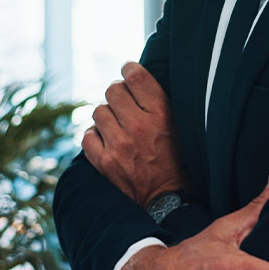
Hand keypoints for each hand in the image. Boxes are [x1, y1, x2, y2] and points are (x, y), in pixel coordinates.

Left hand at [82, 61, 184, 207]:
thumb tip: (136, 78)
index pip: (135, 76)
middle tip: (124, 104)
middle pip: (113, 90)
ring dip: (107, 116)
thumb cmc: (178, 160)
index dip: (129, 69)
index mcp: (161, 114)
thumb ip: (160, 102)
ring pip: (99, 112)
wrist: (168, 200)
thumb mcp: (180, 126)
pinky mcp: (104, 162)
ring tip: (117, 126)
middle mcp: (139, 126)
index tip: (129, 71)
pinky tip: (107, 141)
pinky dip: (96, 136)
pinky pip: (88, 136)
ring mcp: (119, 145)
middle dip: (118, 94)